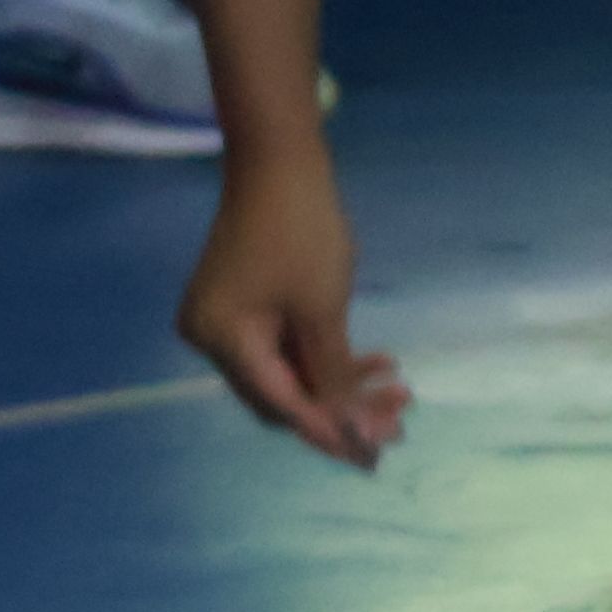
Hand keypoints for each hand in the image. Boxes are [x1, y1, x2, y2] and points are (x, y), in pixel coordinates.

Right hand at [178, 150, 404, 468]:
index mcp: (222, 342)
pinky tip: (376, 362)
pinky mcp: (244, 306)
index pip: (281, 405)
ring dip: (342, 383)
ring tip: (399, 389)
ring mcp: (225, 323)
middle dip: (343, 410)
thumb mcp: (323, 307)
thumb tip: (348, 429)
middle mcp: (212, 341)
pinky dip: (327, 356)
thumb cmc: (302, 229)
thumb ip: (332, 373)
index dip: (330, 431)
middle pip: (284, 395)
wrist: (281, 160)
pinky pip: (287, 347)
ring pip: (291, 373)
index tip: (376, 451)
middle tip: (399, 418)